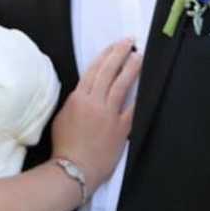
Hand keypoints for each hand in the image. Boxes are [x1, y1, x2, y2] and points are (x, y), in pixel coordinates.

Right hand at [51, 39, 140, 193]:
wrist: (73, 169)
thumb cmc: (64, 146)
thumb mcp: (62, 117)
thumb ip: (74, 101)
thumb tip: (84, 92)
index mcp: (78, 98)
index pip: (94, 70)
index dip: (106, 55)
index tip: (114, 45)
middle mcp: (94, 102)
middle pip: (109, 71)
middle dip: (120, 53)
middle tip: (130, 41)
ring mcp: (109, 114)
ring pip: (122, 84)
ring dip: (132, 68)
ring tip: (140, 57)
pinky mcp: (121, 128)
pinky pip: (133, 109)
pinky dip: (140, 97)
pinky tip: (147, 85)